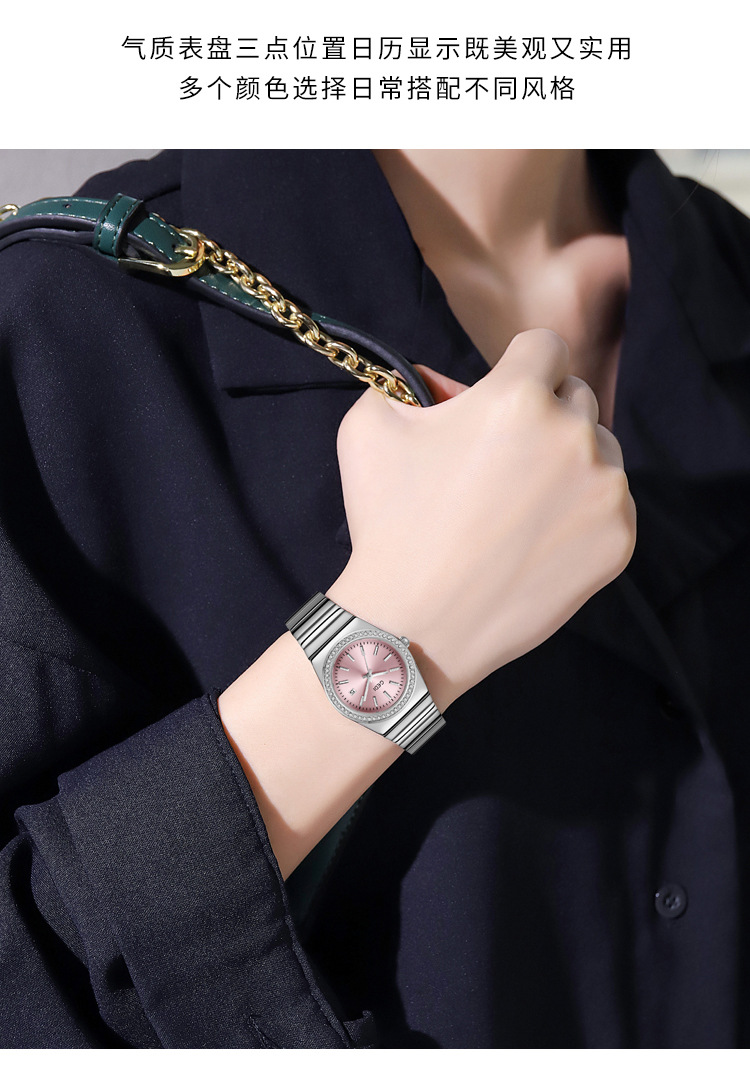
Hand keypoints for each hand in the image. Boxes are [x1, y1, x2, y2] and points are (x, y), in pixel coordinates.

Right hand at [327, 329, 635, 710]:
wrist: (415, 622)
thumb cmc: (389, 524)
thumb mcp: (369, 429)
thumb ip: (405, 383)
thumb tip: (439, 380)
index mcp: (517, 397)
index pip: (545, 346)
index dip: (520, 366)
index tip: (503, 395)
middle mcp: (573, 435)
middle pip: (576, 396)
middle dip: (544, 413)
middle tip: (503, 457)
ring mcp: (603, 491)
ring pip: (600, 451)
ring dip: (568, 462)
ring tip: (518, 504)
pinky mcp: (618, 539)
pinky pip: (611, 504)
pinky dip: (581, 513)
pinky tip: (535, 539)